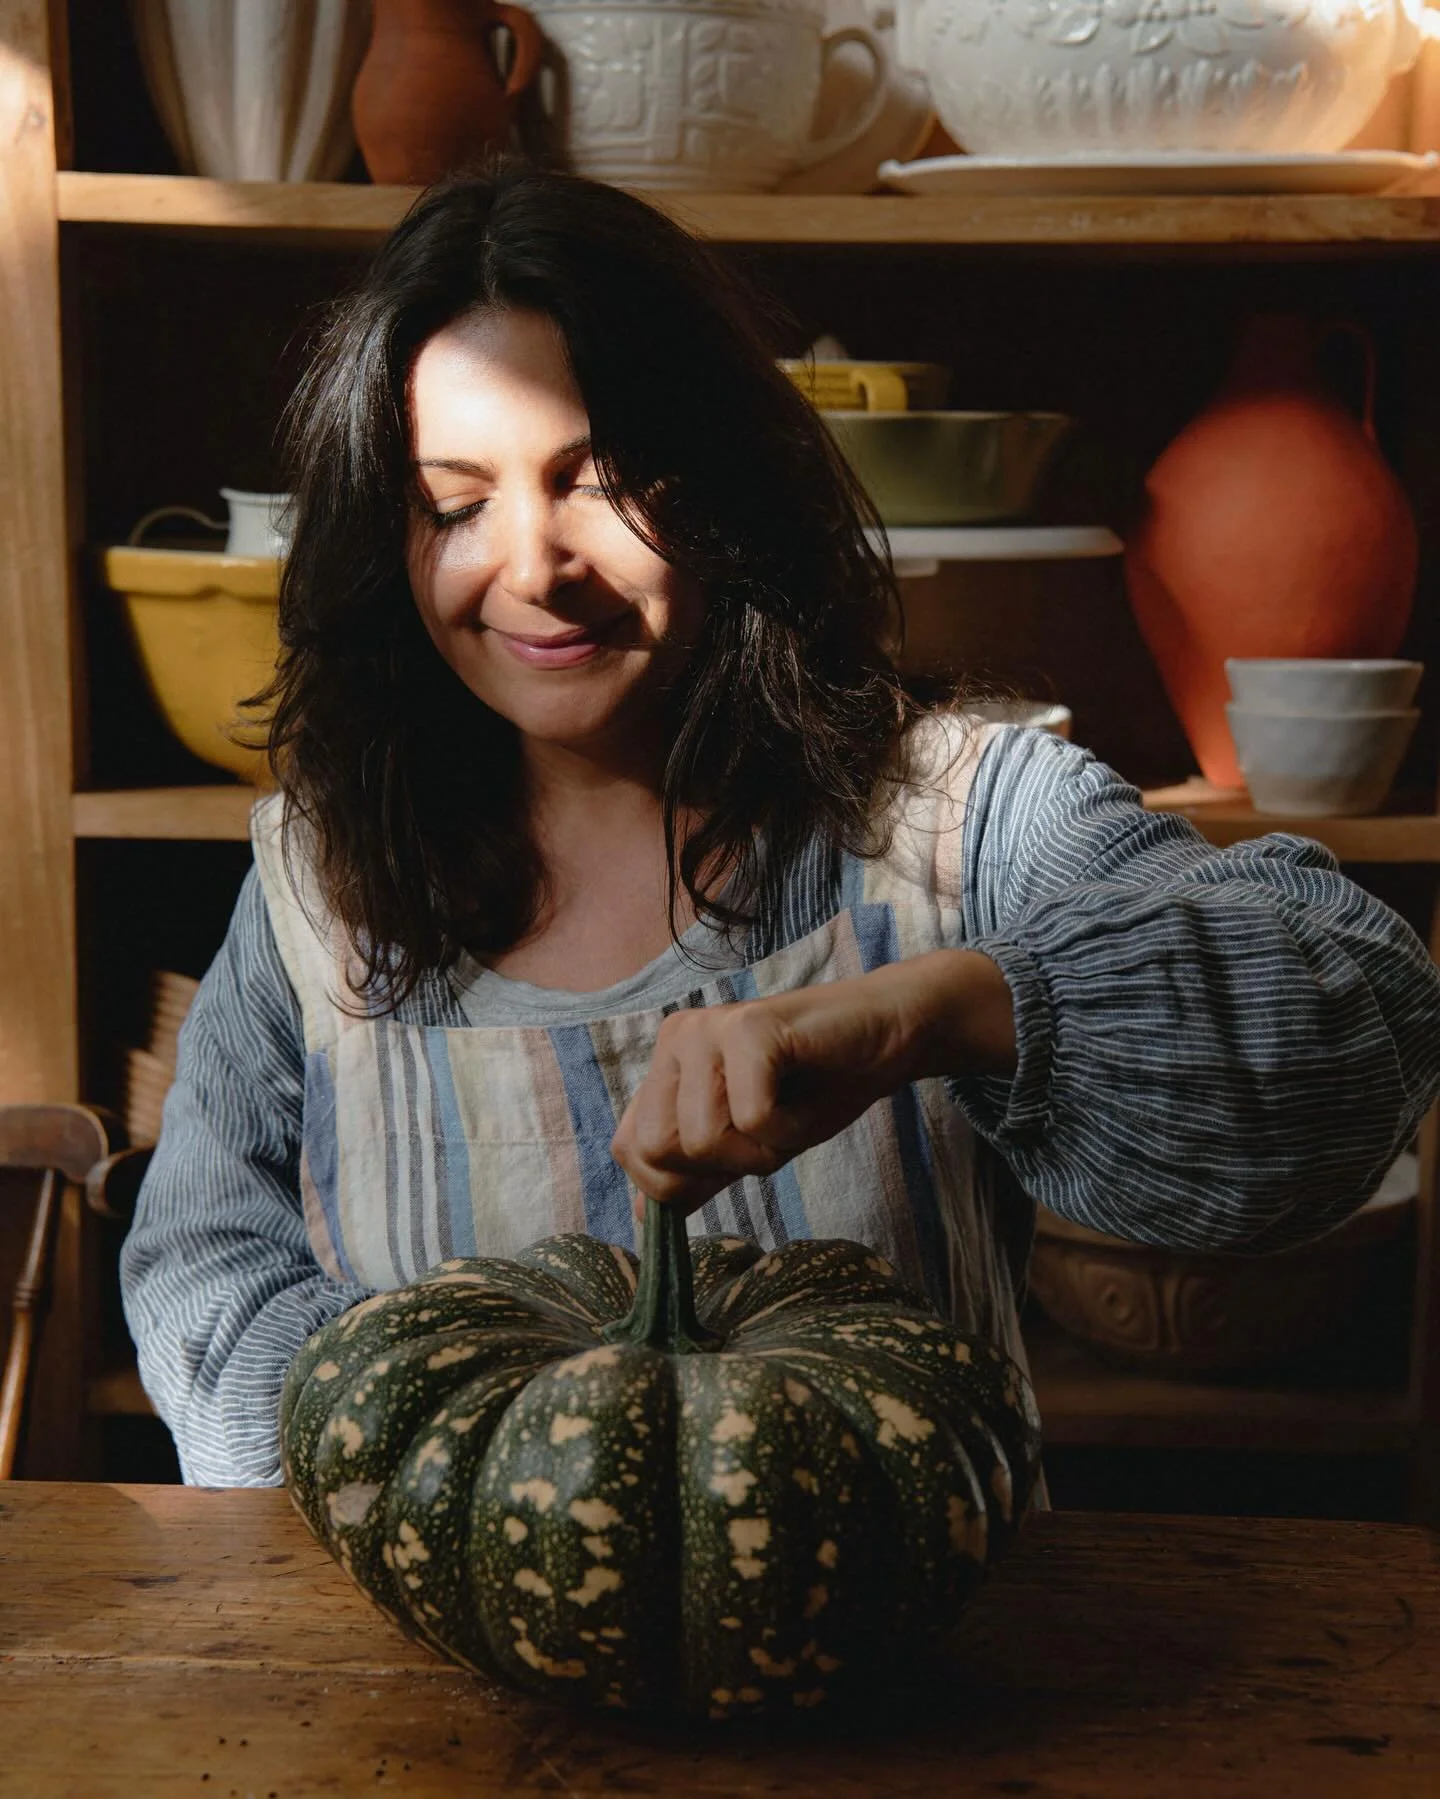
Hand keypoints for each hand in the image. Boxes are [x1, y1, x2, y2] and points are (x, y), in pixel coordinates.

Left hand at [610, 948, 1015, 1215]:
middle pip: (658, 1149)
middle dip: (722, 1166)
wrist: (887, 1037)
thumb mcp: (746, 1141)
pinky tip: (807, 1098)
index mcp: (665, 1064)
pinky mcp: (749, 1027)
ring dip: (762, 1149)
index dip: (677, 1182)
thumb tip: (636, 1214)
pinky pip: (752, 1119)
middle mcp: (675, 1038)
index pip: (628, 1149)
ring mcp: (708, 1028)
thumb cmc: (819, 1088)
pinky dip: (789, 1130)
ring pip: (703, 1140)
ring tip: (792, 1110)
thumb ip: (694, 1169)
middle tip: (769, 1131)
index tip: (732, 1161)